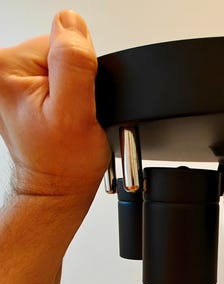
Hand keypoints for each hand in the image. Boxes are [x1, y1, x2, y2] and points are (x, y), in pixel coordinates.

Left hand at [0, 10, 110, 198]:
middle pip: (59, 52)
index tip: (78, 100)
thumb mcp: (76, 113)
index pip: (59, 41)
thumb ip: (73, 63)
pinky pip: (58, 80)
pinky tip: (64, 117)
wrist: (58, 186)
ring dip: (74, 92)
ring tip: (69, 119)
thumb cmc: (64, 162)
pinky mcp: (24, 92)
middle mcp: (3, 72)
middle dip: (77, 83)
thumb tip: (72, 23)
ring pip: (62, 68)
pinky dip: (69, 98)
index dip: (81, 72)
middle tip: (74, 114)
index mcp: (7, 69)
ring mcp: (13, 82)